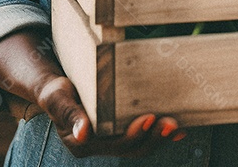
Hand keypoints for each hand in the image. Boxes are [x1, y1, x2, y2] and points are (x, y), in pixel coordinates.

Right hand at [33, 75, 183, 157]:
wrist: (58, 91)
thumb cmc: (57, 92)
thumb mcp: (57, 98)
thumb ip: (68, 113)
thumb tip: (83, 134)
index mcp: (82, 143)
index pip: (112, 143)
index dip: (132, 134)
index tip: (148, 118)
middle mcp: (98, 146)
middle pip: (130, 147)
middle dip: (152, 136)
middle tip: (170, 122)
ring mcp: (111, 141)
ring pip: (140, 145)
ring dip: (160, 137)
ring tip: (176, 125)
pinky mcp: (120, 133)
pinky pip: (144, 137)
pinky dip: (160, 134)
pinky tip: (179, 129)